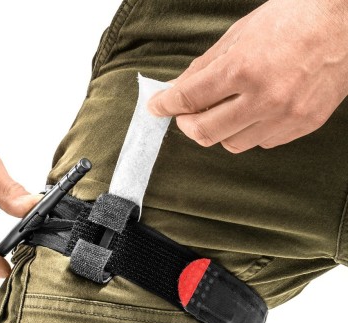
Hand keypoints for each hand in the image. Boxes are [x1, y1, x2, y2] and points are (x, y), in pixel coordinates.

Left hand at [148, 0, 347, 152]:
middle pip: (205, 132)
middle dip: (186, 124)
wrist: (347, 21)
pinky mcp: (303, 125)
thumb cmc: (293, 17)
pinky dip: (248, 131)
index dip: (166, 105)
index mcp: (243, 68)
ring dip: (218, 130)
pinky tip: (251, 113)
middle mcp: (264, 98)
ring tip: (221, 111)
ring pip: (232, 143)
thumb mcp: (240, 34)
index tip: (156, 108)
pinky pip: (261, 142)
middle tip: (184, 114)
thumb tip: (176, 88)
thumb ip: (204, 66)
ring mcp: (286, 116)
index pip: (189, 98)